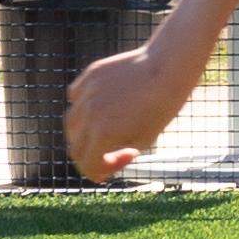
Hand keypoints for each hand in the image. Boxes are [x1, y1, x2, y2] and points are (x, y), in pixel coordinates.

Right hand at [60, 43, 185, 184]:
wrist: (167, 67)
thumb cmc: (161, 107)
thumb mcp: (143, 140)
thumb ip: (117, 153)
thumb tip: (102, 162)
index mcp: (103, 135)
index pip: (87, 166)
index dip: (101, 171)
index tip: (118, 162)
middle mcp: (89, 115)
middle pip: (75, 147)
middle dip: (91, 156)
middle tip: (109, 152)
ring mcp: (86, 93)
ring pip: (71, 123)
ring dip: (84, 133)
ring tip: (105, 129)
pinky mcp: (89, 76)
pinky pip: (76, 97)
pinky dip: (83, 107)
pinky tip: (100, 107)